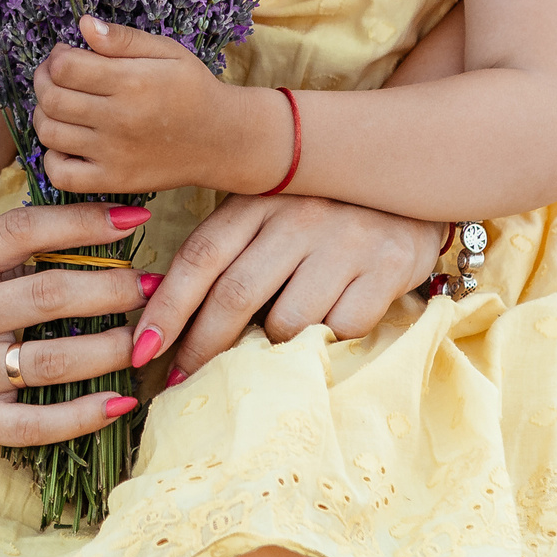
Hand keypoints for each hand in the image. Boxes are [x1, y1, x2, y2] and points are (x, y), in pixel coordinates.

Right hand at [0, 197, 152, 465]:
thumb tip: (60, 232)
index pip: (23, 231)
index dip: (83, 220)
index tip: (133, 216)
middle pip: (50, 295)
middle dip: (112, 287)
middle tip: (149, 283)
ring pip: (54, 360)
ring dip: (110, 346)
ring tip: (142, 335)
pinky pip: (39, 424)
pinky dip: (85, 414)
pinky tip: (121, 402)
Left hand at [34, 17, 249, 194]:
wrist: (223, 140)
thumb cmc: (193, 89)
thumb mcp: (167, 51)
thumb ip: (122, 38)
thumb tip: (83, 24)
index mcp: (132, 82)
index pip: (65, 67)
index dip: (56, 57)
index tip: (65, 54)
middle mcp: (120, 120)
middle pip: (51, 99)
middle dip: (43, 81)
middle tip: (55, 76)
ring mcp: (114, 155)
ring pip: (49, 133)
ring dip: (44, 114)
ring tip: (60, 105)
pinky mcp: (114, 181)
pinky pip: (60, 174)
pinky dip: (51, 158)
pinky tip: (67, 142)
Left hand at [130, 194, 442, 380]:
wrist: (413, 177)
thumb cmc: (322, 205)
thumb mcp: (269, 208)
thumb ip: (228, 248)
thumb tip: (166, 313)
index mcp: (257, 200)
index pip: (199, 258)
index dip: (166, 308)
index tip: (142, 349)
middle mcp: (297, 217)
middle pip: (235, 295)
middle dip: (202, 347)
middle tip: (182, 379)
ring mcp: (344, 241)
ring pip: (288, 320)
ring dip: (271, 348)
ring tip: (268, 351)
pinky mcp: (388, 266)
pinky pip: (343, 328)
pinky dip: (327, 344)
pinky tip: (326, 336)